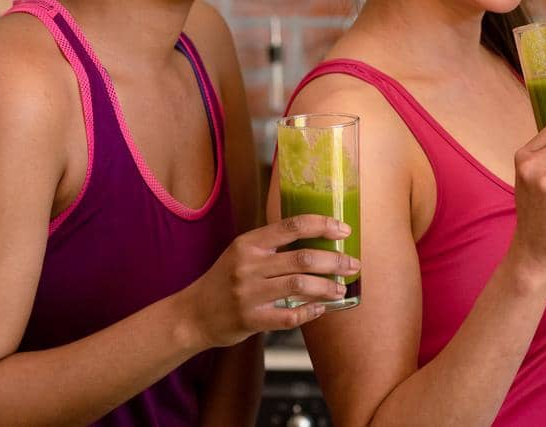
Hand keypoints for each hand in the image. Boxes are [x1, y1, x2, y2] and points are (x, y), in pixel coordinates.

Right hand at [185, 214, 361, 347]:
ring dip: (327, 287)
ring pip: (299, 285)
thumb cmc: (225, 280)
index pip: (292, 225)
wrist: (192, 314)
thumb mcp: (242, 253)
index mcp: (248, 243)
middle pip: (303, 258)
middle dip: (335, 261)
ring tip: (341, 288)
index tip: (344, 230)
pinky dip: (309, 312)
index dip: (322, 225)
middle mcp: (248, 266)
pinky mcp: (249, 319)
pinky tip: (320, 309)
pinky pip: (288, 317)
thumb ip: (273, 245)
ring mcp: (248, 294)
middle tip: (353, 264)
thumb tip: (319, 238)